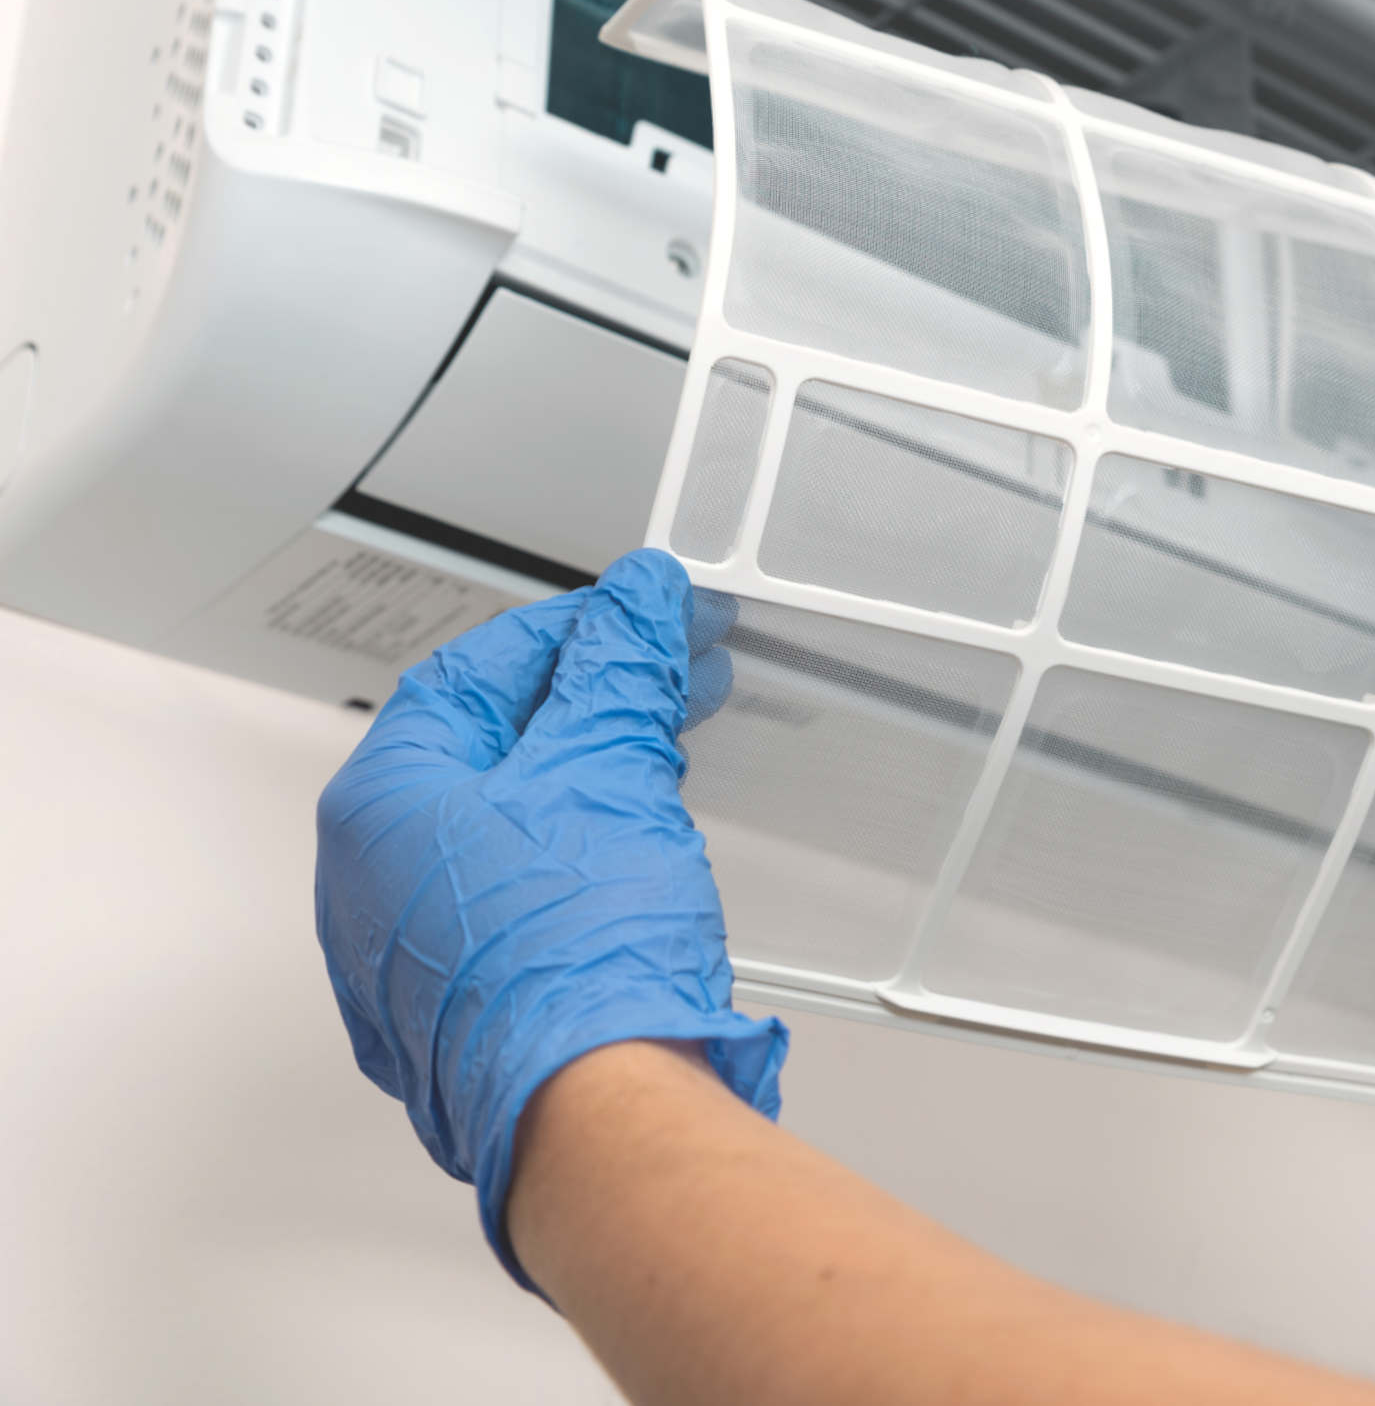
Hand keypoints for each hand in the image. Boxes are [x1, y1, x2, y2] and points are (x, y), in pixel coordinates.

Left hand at [315, 548, 785, 1288]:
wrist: (592, 1108)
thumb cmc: (570, 954)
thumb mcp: (605, 769)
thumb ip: (619, 670)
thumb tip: (636, 603)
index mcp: (380, 802)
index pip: (472, 674)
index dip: (569, 631)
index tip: (636, 616)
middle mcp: (372, 879)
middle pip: (487, 748)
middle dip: (587, 702)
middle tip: (665, 676)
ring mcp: (412, 953)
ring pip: (504, 826)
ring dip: (587, 775)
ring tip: (664, 752)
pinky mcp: (467, 1006)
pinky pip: (516, 899)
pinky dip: (577, 852)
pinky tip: (633, 846)